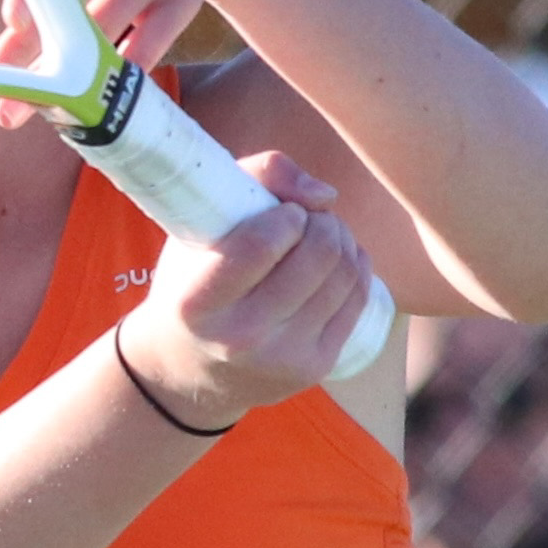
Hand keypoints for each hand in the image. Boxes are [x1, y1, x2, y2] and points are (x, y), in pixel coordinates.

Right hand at [119, 151, 372, 425]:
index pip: (261, 244)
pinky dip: (356, 266)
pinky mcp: (316, 367)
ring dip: (342, 239)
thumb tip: (326, 196)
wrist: (189, 369)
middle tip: (308, 218)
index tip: (284, 211)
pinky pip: (358, 299)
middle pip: (317, 255)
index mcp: (197, 304)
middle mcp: (239, 338)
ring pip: (345, 274)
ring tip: (321, 234)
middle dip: (322, 222)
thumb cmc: (192, 282)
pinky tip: (337, 258)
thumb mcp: (197, 228)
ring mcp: (282, 358)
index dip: (287, 214)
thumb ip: (255, 179)